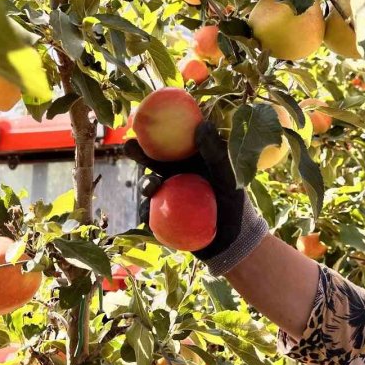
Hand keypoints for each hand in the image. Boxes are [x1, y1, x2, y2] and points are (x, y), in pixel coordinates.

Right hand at [124, 122, 268, 274]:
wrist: (233, 241)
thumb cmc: (235, 203)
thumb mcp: (228, 176)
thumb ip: (215, 152)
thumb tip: (202, 125)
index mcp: (193, 162)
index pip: (174, 143)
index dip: (159, 132)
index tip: (147, 123)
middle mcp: (179, 176)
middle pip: (155, 161)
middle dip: (140, 153)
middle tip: (129, 145)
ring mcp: (171, 196)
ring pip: (151, 186)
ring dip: (147, 185)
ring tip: (151, 190)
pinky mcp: (165, 215)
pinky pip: (150, 211)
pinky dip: (146, 211)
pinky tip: (148, 214)